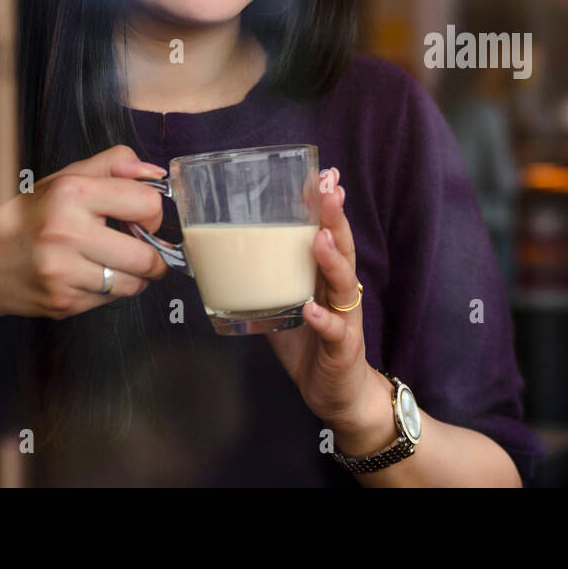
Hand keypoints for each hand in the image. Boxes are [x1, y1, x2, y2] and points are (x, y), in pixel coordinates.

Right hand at [0, 144, 170, 320]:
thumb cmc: (29, 219)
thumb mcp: (65, 178)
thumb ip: (113, 165)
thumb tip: (156, 172)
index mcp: (72, 193)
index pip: (148, 203)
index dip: (152, 213)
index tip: (141, 219)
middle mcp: (66, 232)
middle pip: (146, 255)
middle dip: (152, 255)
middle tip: (140, 248)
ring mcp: (63, 272)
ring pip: (133, 283)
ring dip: (134, 276)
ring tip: (115, 263)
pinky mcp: (62, 302)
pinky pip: (110, 299)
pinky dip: (110, 290)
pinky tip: (89, 276)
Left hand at [266, 167, 380, 438]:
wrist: (338, 394)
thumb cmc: (312, 346)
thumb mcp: (286, 306)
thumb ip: (266, 282)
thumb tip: (223, 258)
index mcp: (326, 277)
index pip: (330, 233)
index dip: (327, 206)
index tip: (325, 174)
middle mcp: (340, 292)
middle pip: (341, 247)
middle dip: (334, 217)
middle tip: (329, 189)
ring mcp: (345, 318)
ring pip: (343, 283)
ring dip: (331, 259)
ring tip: (319, 238)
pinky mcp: (343, 348)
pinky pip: (334, 331)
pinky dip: (323, 319)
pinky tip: (312, 308)